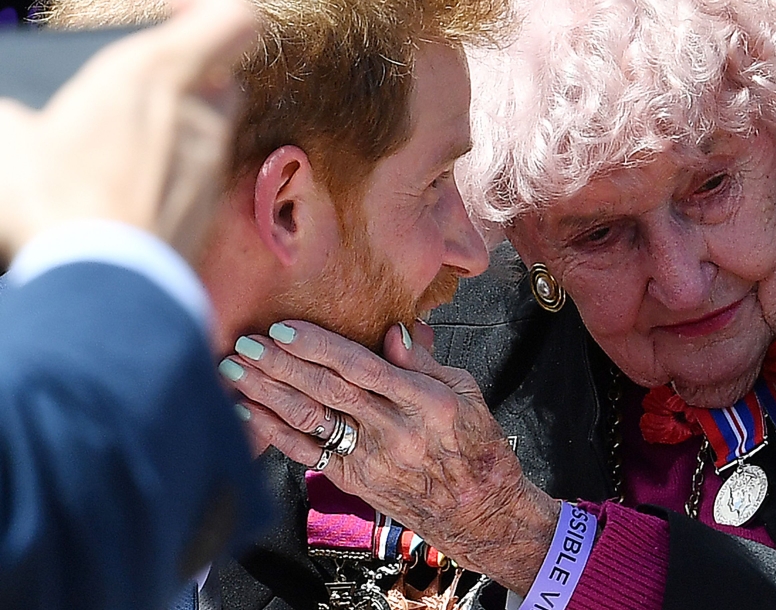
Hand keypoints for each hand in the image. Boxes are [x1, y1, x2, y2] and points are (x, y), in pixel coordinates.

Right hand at [0, 0, 256, 262]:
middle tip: (145, 79)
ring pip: (212, 125)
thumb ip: (14, 113)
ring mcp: (210, 167)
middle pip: (223, 73)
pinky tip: (132, 187)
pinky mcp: (208, 211)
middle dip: (192, 69)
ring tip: (125, 140)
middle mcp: (199, 116)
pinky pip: (200, 174)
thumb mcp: (9, 140)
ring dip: (180, 122)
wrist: (104, 288)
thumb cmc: (57, 204)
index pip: (232, 16)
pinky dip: (176, 169)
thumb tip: (13, 116)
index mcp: (156, 75)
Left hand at [222, 320, 558, 594]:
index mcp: (426, 401)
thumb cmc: (474, 444)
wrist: (478, 510)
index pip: (362, 367)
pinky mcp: (354, 480)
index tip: (286, 327)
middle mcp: (396, 431)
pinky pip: (307, 453)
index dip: (320, 346)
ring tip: (235, 368)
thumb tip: (392, 332)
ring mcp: (372, 459)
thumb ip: (424, 362)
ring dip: (268, 392)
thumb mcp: (465, 391)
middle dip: (282, 363)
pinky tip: (247, 411)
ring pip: (312, 419)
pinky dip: (273, 432)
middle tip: (247, 340)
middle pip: (328, 390)